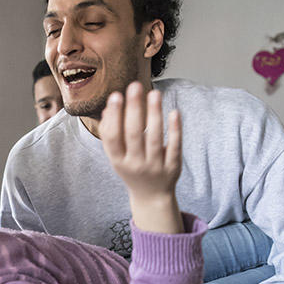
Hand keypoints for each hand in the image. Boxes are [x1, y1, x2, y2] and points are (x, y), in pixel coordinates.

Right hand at [99, 82, 182, 232]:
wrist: (151, 197)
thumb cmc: (131, 169)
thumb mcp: (117, 156)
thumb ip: (111, 134)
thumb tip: (108, 107)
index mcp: (118, 161)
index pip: (113, 137)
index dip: (114, 116)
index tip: (116, 95)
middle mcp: (135, 164)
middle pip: (134, 134)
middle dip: (134, 109)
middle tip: (135, 86)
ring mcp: (155, 166)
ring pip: (155, 138)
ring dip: (154, 114)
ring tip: (155, 93)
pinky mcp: (173, 167)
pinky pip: (174, 146)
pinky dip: (175, 130)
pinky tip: (174, 112)